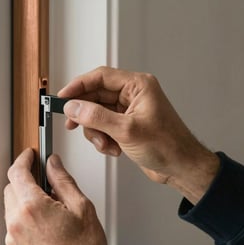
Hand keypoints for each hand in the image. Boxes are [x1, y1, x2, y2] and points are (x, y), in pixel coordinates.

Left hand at [4, 148, 113, 244]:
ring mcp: (13, 239)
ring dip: (25, 201)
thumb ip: (63, 180)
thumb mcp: (81, 207)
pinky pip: (14, 227)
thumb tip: (53, 164)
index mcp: (32, 207)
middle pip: (11, 188)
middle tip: (45, 184)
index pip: (17, 172)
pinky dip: (24, 220)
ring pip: (12, 208)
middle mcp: (17, 222)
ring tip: (50, 211)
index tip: (29, 155)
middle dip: (25, 181)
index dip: (24, 159)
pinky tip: (44, 228)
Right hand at [58, 66, 218, 203]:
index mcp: (137, 86)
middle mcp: (132, 95)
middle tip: (72, 124)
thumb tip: (73, 107)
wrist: (180, 168)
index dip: (78, 85)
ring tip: (105, 144)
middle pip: (96, 96)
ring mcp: (128, 111)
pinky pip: (103, 127)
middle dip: (85, 114)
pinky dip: (103, 139)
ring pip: (97, 114)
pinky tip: (113, 149)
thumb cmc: (167, 145)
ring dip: (96, 132)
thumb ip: (96, 117)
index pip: (100, 77)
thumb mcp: (126, 130)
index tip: (63, 97)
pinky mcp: (125, 125)